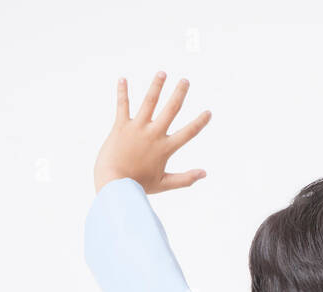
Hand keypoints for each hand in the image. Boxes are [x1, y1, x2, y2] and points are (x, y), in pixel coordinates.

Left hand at [93, 71, 210, 193]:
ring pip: (149, 102)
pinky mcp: (121, 126)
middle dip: (179, 93)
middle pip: (171, 109)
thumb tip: (204, 173)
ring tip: (162, 73)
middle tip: (185, 81)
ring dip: (156, 86)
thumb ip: (185, 178)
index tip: (208, 112)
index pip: (188, 133)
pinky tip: (122, 79)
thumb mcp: (164, 184)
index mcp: (165, 148)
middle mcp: (153, 134)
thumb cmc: (138, 186)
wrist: (114, 183)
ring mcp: (137, 128)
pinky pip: (122, 105)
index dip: (200, 122)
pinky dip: (122, 92)